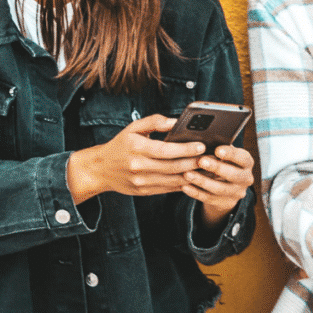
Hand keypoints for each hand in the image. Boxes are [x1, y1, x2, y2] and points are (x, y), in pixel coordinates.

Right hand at [65, 116, 207, 202]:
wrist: (101, 169)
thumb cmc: (120, 145)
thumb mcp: (133, 128)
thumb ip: (154, 122)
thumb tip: (176, 121)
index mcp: (136, 148)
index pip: (165, 150)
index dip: (185, 149)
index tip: (201, 146)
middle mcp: (139, 166)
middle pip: (173, 167)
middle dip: (194, 163)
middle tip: (211, 158)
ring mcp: (142, 181)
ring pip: (174, 180)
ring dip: (193, 175)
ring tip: (208, 168)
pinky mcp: (145, 191)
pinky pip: (169, 189)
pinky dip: (184, 183)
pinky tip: (195, 177)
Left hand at [182, 144, 255, 220]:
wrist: (226, 188)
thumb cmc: (222, 162)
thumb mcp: (224, 155)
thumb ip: (218, 147)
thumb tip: (203, 138)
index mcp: (246, 163)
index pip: (243, 158)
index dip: (231, 154)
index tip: (217, 150)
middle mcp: (245, 178)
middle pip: (234, 175)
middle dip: (217, 167)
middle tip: (201, 161)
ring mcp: (236, 193)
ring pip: (219, 189)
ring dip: (202, 181)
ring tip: (187, 174)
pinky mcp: (225, 203)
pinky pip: (209, 199)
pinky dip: (195, 193)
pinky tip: (184, 187)